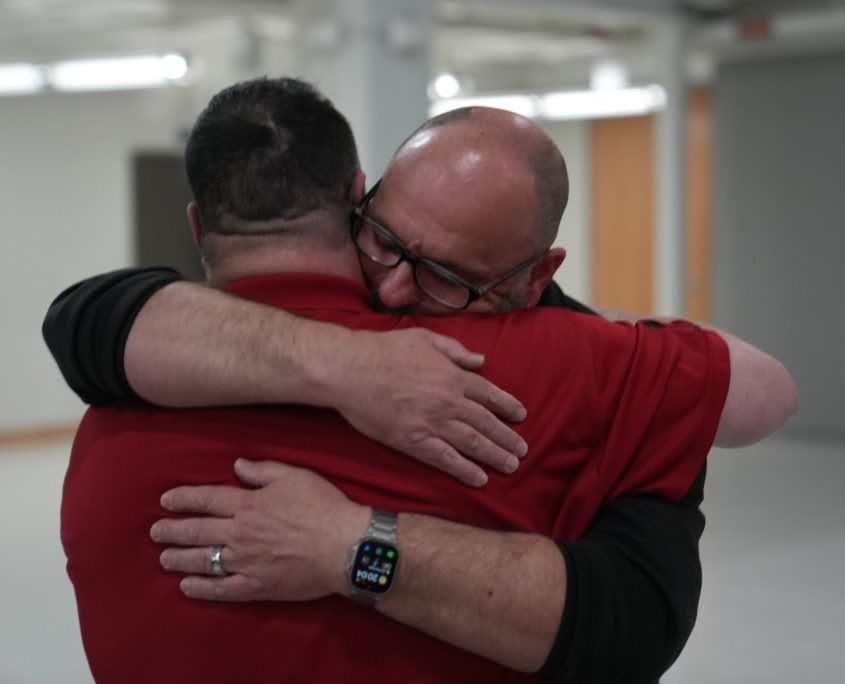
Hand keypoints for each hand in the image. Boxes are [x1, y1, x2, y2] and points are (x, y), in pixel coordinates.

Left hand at [150, 459, 368, 601]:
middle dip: (172, 530)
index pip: (206, 499)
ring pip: (202, 560)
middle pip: (197, 531)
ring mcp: (246, 562)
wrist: (345, 547)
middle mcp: (240, 533)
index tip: (166, 500)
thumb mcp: (296, 477)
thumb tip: (237, 466)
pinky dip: (200, 588)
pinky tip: (186, 586)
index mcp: (249, 504)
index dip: (183, 498)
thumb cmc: (324, 507)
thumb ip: (264, 471)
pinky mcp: (256, 586)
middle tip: (155, 532)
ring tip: (163, 557)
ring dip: (179, 558)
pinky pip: (221, 588)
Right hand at [333, 328, 527, 486]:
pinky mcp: (413, 441)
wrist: (351, 370)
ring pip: (472, 443)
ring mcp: (432, 423)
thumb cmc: (384, 350)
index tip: (521, 416)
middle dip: (507, 437)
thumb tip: (480, 360)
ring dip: (494, 455)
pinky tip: (479, 478)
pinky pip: (445, 459)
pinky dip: (464, 470)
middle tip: (522, 451)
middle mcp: (448, 401)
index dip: (508, 406)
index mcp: (452, 376)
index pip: (489, 394)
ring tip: (511, 466)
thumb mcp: (425, 338)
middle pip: (486, 422)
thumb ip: (455, 350)